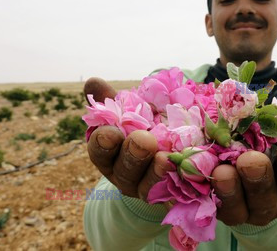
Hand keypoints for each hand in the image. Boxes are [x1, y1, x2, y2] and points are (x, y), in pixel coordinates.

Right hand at [84, 77, 173, 200]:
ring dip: (156, 170)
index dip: (103, 142)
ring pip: (147, 183)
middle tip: (144, 140)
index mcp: (110, 154)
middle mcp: (124, 174)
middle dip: (133, 154)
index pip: (100, 150)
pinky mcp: (169, 195)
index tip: (111, 132)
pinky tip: (183, 167)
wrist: (173, 154)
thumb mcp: (130, 113)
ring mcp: (146, 188)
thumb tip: (93, 81)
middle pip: (124, 169)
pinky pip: (173, 190)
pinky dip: (178, 178)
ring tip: (165, 158)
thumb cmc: (145, 127)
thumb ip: (113, 100)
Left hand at [212, 125, 276, 225]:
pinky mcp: (213, 210)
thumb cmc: (275, 161)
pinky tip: (196, 172)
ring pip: (235, 208)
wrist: (248, 186)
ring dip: (229, 190)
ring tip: (222, 172)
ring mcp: (240, 212)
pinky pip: (208, 205)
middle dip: (259, 179)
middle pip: (265, 199)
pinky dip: (202, 189)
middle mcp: (267, 207)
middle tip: (251, 160)